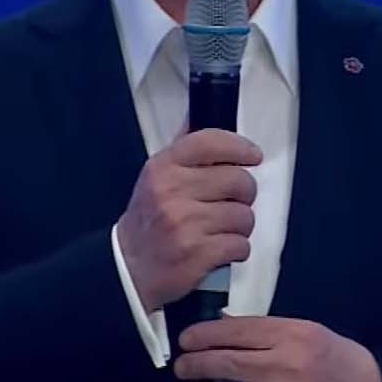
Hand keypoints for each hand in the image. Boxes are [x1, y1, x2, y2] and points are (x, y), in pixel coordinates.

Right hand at [115, 129, 260, 311]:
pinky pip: (241, 245)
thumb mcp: (155, 178)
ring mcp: (185, 223)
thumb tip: (199, 113)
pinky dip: (235, 249)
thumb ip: (182, 151)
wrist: (130, 268)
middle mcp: (171, 192)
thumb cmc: (148, 222)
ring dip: (239, 226)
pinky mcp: (197, 253)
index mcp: (162, 168)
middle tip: (230, 202)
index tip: (252, 154)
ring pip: (244, 216)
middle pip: (239, 180)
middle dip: (243, 195)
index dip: (239, 147)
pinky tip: (218, 249)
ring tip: (220, 229)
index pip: (210, 142)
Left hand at [173, 317, 381, 381]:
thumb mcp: (307, 331)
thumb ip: (266, 329)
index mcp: (290, 337)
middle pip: (223, 364)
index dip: (201, 336)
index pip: (233, 332)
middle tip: (180, 366)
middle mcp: (283, 369)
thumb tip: (221, 325)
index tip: (185, 340)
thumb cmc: (338, 360)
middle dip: (192, 365)